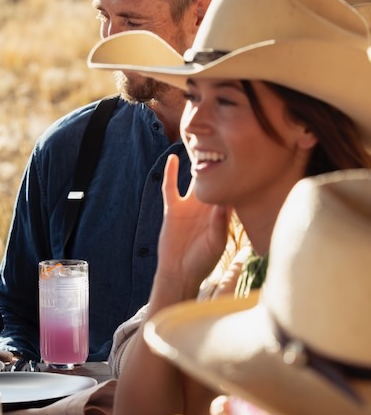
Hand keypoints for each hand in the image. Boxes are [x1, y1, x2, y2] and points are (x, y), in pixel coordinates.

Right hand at [153, 154, 229, 301]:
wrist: (179, 271)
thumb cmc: (202, 261)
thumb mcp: (215, 244)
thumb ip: (219, 225)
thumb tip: (224, 205)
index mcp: (221, 215)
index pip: (230, 191)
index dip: (236, 177)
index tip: (243, 160)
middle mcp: (206, 207)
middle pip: (213, 181)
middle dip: (218, 165)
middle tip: (224, 144)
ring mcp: (189, 206)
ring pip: (193, 180)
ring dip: (196, 165)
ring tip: (200, 144)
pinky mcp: (172, 207)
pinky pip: (171, 187)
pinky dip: (171, 173)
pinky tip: (173, 158)